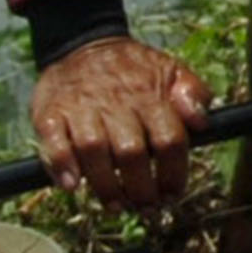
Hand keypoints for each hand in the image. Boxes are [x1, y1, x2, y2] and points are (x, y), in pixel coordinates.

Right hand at [31, 39, 211, 208]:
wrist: (81, 44)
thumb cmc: (132, 70)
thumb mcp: (171, 70)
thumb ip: (194, 94)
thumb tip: (201, 123)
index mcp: (150, 96)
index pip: (169, 140)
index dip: (174, 174)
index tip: (172, 195)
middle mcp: (116, 103)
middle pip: (132, 153)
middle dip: (140, 189)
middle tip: (145, 208)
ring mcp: (81, 108)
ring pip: (94, 150)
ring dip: (105, 185)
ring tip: (115, 204)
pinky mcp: (50, 113)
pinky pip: (53, 141)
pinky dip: (61, 165)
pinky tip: (72, 184)